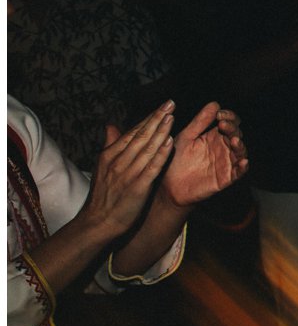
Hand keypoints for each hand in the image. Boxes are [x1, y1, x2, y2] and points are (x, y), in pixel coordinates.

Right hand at [75, 103, 175, 238]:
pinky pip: (152, 166)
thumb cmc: (104, 195)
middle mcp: (118, 161)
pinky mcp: (137, 186)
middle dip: (157, 118)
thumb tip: (111, 126)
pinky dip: (161, 153)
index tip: (163, 106)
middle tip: (171, 103)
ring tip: (172, 116)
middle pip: (141, 135)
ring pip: (147, 148)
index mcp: (110, 155)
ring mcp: (128, 173)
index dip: (149, 118)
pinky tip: (170, 142)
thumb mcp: (103, 167)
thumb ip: (111, 146)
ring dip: (161, 131)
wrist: (98, 222)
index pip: (133, 132)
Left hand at [162, 103, 248, 207]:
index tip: (220, 114)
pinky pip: (239, 172)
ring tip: (234, 141)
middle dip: (233, 128)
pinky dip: (243, 167)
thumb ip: (200, 122)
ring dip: (240, 145)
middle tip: (223, 125)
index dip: (228, 116)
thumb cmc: (176, 160)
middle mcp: (223, 148)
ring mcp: (226, 162)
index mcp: (214, 136)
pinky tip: (243, 161)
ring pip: (241, 151)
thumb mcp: (186, 137)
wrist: (169, 186)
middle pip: (236, 134)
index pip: (229, 122)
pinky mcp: (226, 178)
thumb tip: (215, 103)